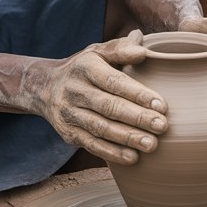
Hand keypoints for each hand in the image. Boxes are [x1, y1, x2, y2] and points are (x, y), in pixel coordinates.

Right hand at [23, 30, 168, 165]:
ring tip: (152, 144)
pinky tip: (132, 157)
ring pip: (101, 128)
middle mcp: (74, 90)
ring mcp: (69, 114)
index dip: (138, 94)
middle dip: (137, 118)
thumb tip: (143, 49)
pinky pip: (91, 144)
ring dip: (127, 138)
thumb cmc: (83, 68)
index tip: (162, 105)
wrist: (44, 88)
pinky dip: (112, 153)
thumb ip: (121, 49)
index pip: (114, 82)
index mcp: (85, 67)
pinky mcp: (67, 133)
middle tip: (162, 126)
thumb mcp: (98, 52)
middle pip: (109, 106)